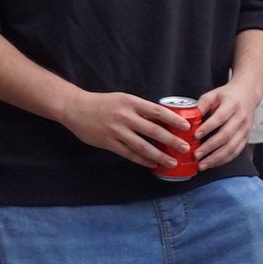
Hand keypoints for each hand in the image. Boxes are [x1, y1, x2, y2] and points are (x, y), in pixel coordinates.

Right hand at [63, 88, 189, 170]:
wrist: (75, 108)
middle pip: (154, 130)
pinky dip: (142, 160)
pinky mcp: (108, 143)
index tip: (187, 127)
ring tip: (172, 162)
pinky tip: (153, 164)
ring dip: (159, 155)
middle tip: (186, 148)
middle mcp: (125, 117)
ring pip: (142, 146)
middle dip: (172, 141)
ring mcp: (116, 131)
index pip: (158, 111)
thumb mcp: (124, 99)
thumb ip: (141, 109)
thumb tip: (165, 119)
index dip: (174, 120)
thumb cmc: (103, 103)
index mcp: (131, 103)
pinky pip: (129, 154)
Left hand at [185, 77, 258, 174]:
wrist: (248, 95)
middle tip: (196, 155)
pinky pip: (236, 152)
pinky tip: (212, 164)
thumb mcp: (213, 94)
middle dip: (210, 147)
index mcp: (232, 105)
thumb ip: (201, 105)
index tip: (195, 136)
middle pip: (226, 135)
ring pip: (232, 147)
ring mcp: (245, 129)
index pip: (220, 118)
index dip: (208, 127)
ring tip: (202, 165)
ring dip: (216, 158)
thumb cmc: (227, 96)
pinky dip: (223, 160)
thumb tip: (187, 119)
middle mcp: (241, 118)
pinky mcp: (246, 138)